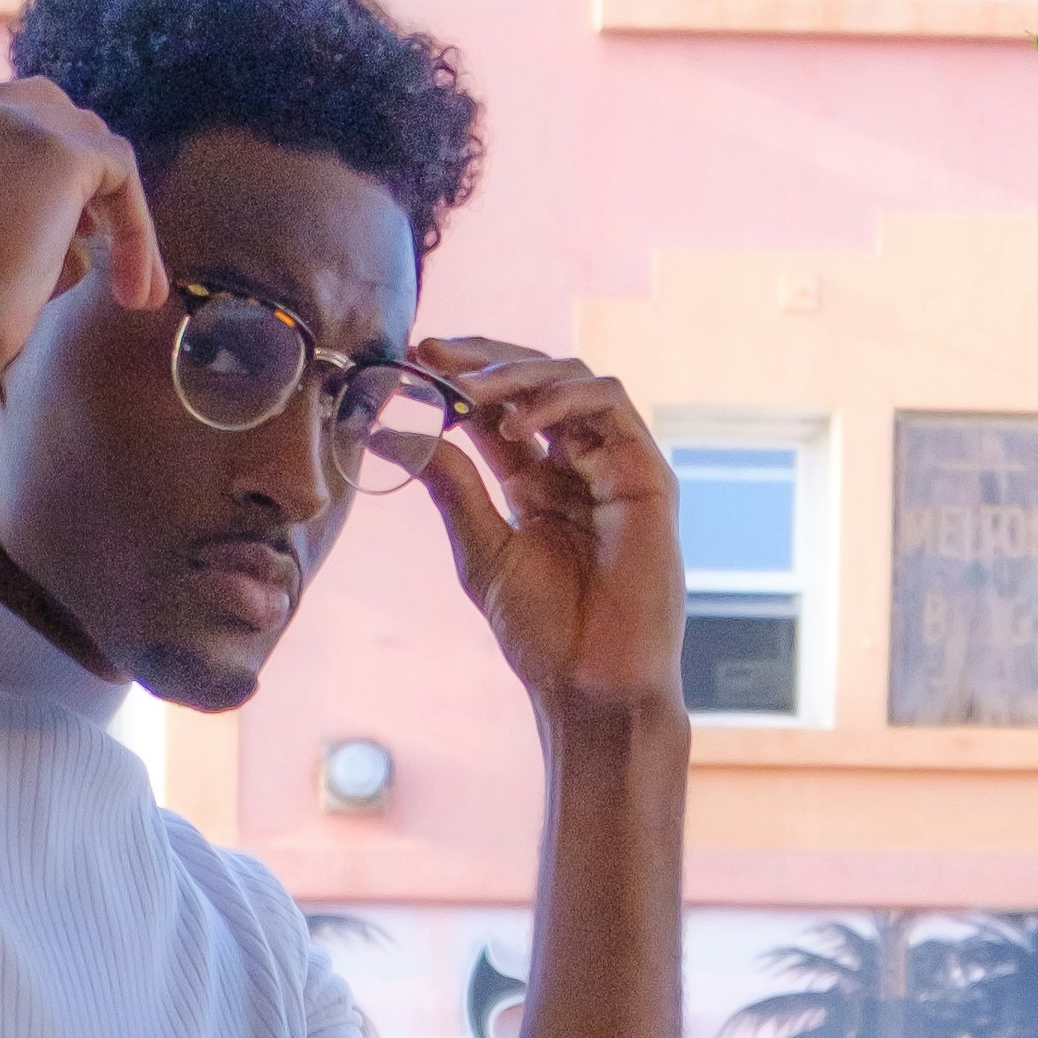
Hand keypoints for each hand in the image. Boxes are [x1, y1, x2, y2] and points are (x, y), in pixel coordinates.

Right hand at [0, 76, 166, 399]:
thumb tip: (47, 251)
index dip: (23, 181)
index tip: (41, 240)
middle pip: (40, 113)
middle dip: (71, 173)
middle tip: (88, 242)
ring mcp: (5, 123)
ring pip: (84, 140)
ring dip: (110, 209)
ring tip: (127, 284)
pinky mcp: (55, 151)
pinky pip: (119, 171)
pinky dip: (136, 229)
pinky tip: (136, 289)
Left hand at [412, 343, 687, 729]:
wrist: (593, 684)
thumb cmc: (544, 634)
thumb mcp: (481, 550)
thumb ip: (450, 487)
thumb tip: (391, 434)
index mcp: (536, 482)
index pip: (498, 409)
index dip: (458, 378)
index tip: (412, 360)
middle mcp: (577, 464)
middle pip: (535, 380)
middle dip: (482, 359)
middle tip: (432, 352)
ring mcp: (615, 464)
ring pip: (572, 379)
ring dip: (517, 373)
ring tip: (469, 391)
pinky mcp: (647, 473)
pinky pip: (609, 405)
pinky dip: (562, 398)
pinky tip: (517, 420)